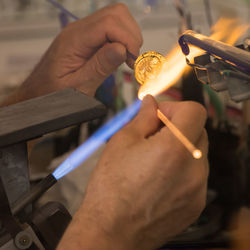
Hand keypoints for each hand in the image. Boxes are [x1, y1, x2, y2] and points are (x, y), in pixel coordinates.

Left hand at [3, 3, 141, 104]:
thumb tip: (122, 49)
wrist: (39, 92)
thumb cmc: (54, 93)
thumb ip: (99, 67)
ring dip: (128, 36)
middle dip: (131, 35)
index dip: (127, 38)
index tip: (133, 60)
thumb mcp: (78, 87)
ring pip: (116, 17)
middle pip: (115, 14)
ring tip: (128, 59)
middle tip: (132, 60)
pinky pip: (111, 28)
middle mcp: (78, 30)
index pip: (108, 23)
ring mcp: (83, 32)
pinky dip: (122, 39)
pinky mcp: (88, 38)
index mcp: (74, 41)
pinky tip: (121, 56)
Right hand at [58, 96, 208, 249]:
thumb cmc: (111, 189)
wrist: (111, 230)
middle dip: (176, 127)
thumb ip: (143, 118)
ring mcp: (197, 189)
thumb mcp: (122, 141)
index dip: (175, 107)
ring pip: (196, 153)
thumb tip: (151, 103)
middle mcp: (193, 169)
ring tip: (153, 159)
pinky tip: (159, 177)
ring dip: (179, 148)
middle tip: (153, 134)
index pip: (194, 111)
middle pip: (197, 131)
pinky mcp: (196, 203)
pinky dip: (181, 168)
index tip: (160, 115)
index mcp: (174, 149)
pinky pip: (195, 175)